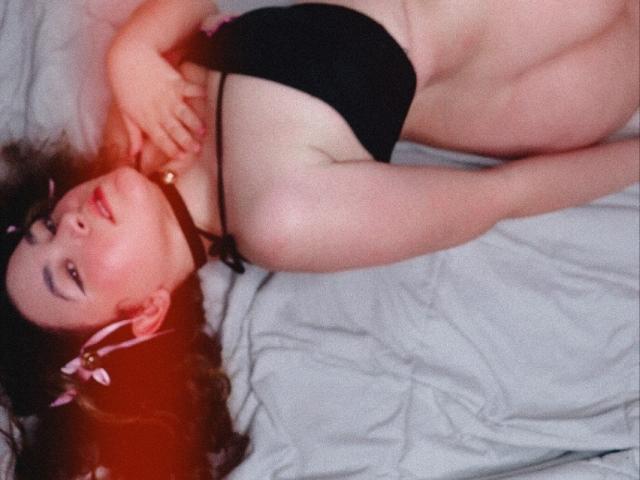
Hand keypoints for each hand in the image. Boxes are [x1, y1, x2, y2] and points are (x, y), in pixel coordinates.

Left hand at [108, 40, 206, 159]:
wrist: (126, 58)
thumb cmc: (123, 85)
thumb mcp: (125, 113)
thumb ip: (133, 135)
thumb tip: (133, 154)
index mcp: (146, 120)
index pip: (161, 140)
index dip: (172, 150)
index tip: (182, 157)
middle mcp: (159, 111)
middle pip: (175, 130)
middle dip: (187, 141)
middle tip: (197, 149)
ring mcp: (168, 96)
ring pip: (184, 114)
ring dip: (194, 123)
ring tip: (202, 131)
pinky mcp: (175, 82)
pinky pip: (190, 89)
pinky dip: (199, 93)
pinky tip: (206, 97)